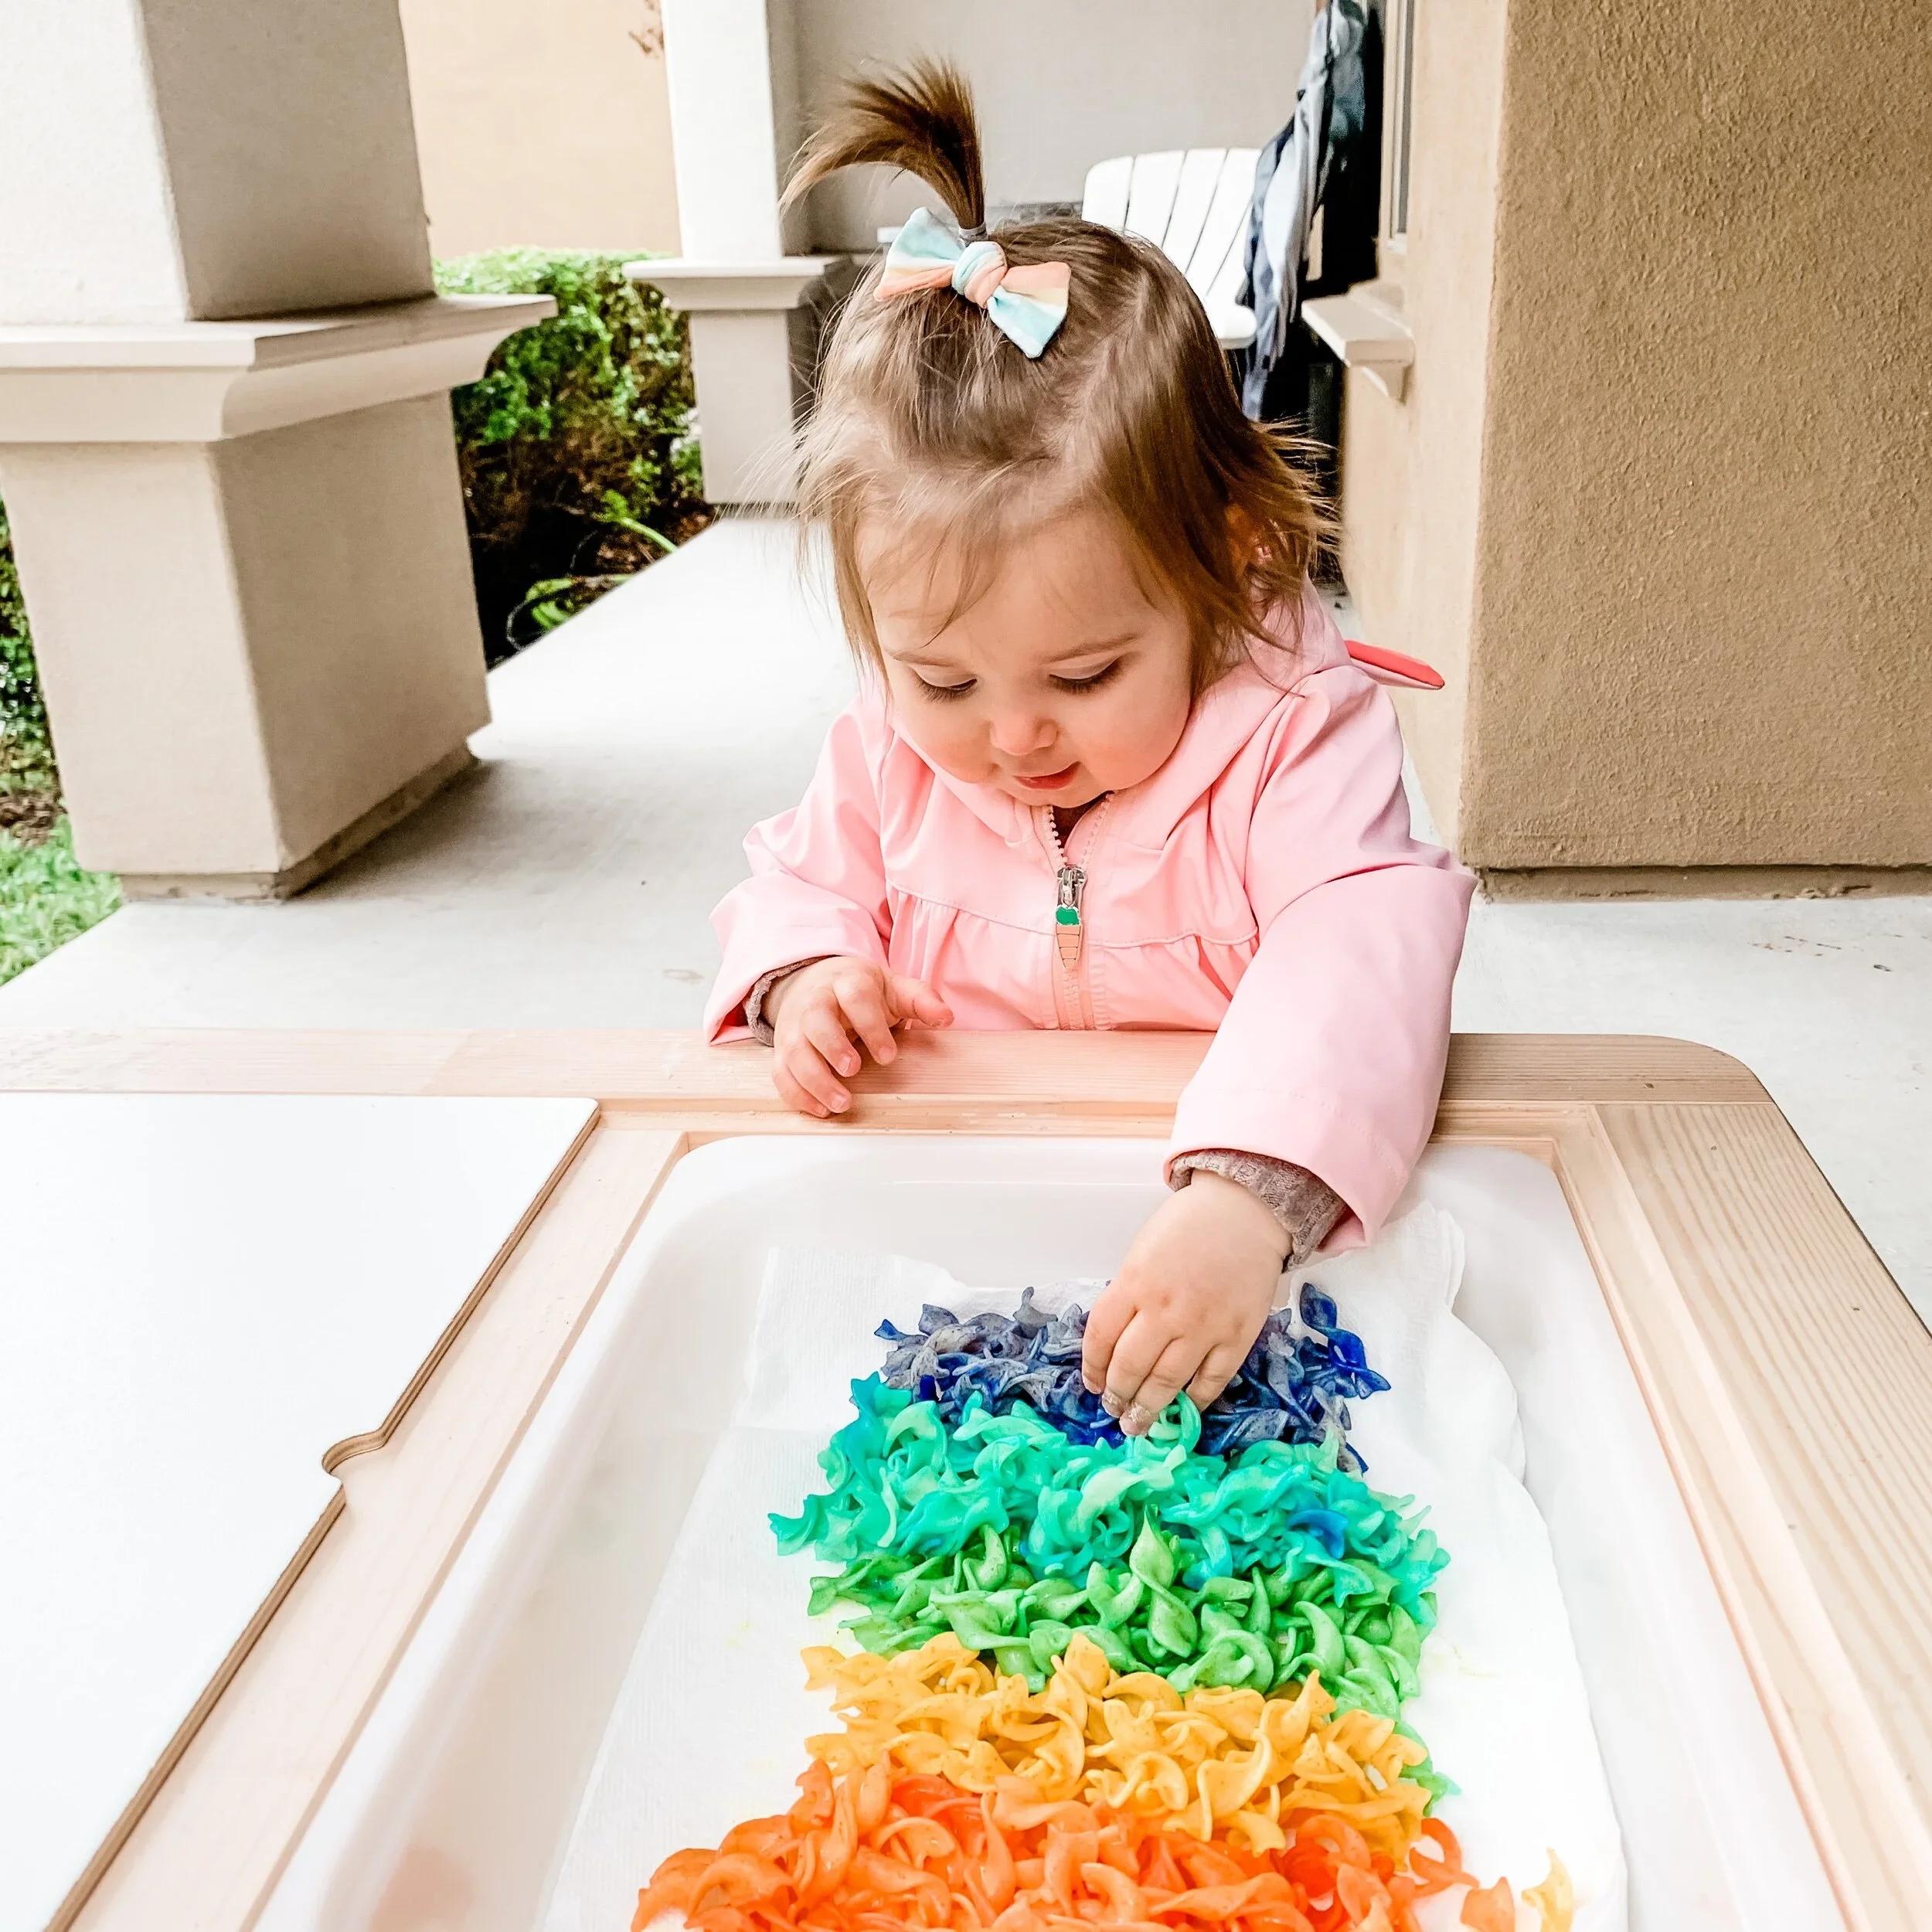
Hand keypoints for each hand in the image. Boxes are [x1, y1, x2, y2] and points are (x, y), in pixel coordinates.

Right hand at [763, 956, 952, 1117]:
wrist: (812, 982)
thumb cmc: (859, 992)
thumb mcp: (891, 988)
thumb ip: (920, 1000)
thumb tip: (945, 1017)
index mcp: (846, 982)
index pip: (855, 997)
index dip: (871, 1026)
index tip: (888, 1056)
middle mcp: (815, 1002)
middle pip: (815, 1020)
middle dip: (832, 1046)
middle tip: (853, 1070)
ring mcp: (794, 1026)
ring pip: (794, 1050)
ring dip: (814, 1080)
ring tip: (841, 1104)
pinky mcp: (783, 1049)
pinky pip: (780, 1072)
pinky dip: (797, 1094)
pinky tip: (820, 1110)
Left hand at [1081, 1173, 1288, 1435]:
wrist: (1246, 1212)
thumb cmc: (1189, 1226)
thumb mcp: (1142, 1252)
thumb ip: (1128, 1295)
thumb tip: (1117, 1341)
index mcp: (1134, 1282)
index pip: (1101, 1337)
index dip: (1093, 1367)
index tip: (1093, 1382)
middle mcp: (1164, 1310)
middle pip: (1129, 1367)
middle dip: (1117, 1394)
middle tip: (1114, 1408)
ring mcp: (1203, 1327)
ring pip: (1166, 1383)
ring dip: (1147, 1408)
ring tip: (1137, 1422)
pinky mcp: (1236, 1338)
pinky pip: (1210, 1381)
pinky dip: (1193, 1401)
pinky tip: (1182, 1409)